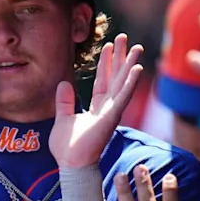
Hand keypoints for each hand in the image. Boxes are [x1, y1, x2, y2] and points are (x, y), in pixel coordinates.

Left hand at [50, 34, 142, 168]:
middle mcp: (107, 108)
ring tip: (137, 47)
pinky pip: (123, 97)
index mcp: (97, 108)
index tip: (109, 45)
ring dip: (130, 65)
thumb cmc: (67, 148)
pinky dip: (130, 83)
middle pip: (116, 77)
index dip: (106, 63)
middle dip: (121, 57)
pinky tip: (137, 69)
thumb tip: (64, 83)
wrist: (70, 164)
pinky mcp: (112, 118)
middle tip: (124, 37)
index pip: (103, 80)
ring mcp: (112, 112)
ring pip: (123, 83)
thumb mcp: (62, 118)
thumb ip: (64, 102)